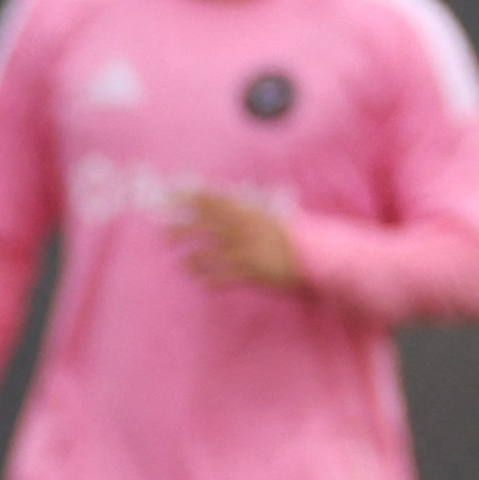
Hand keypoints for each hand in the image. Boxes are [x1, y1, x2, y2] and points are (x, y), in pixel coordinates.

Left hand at [171, 191, 300, 288]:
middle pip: (201, 225)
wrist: (315, 254)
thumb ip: (250, 210)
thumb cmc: (294, 233)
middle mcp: (241, 228)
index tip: (169, 197)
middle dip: (179, 230)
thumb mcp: (271, 214)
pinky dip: (210, 279)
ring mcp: (243, 249)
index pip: (211, 200)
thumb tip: (233, 203)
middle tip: (164, 235)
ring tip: (186, 263)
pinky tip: (204, 282)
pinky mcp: (248, 271)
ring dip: (192, 259)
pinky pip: (221, 276)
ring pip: (206, 254)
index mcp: (247, 210)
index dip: (188, 197)